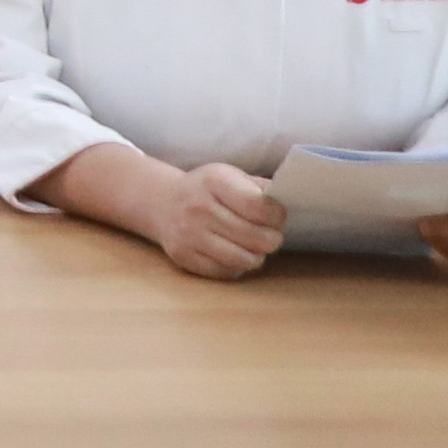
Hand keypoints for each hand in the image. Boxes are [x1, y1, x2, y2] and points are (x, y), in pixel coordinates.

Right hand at [138, 156, 287, 280]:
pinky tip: (234, 253)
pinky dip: (236, 266)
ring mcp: (188, 234)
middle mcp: (198, 208)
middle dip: (272, 239)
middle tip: (270, 236)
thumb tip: (286, 201)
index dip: (276, 216)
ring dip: (256, 256)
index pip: (258, 206)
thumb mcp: (230, 176)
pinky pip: (225, 271)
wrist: (161, 202)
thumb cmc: (207, 190)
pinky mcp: (183, 256)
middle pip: (256, 237)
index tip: (277, 217)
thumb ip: (259, 187)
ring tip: (255, 247)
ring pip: (243, 259)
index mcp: (214, 181)